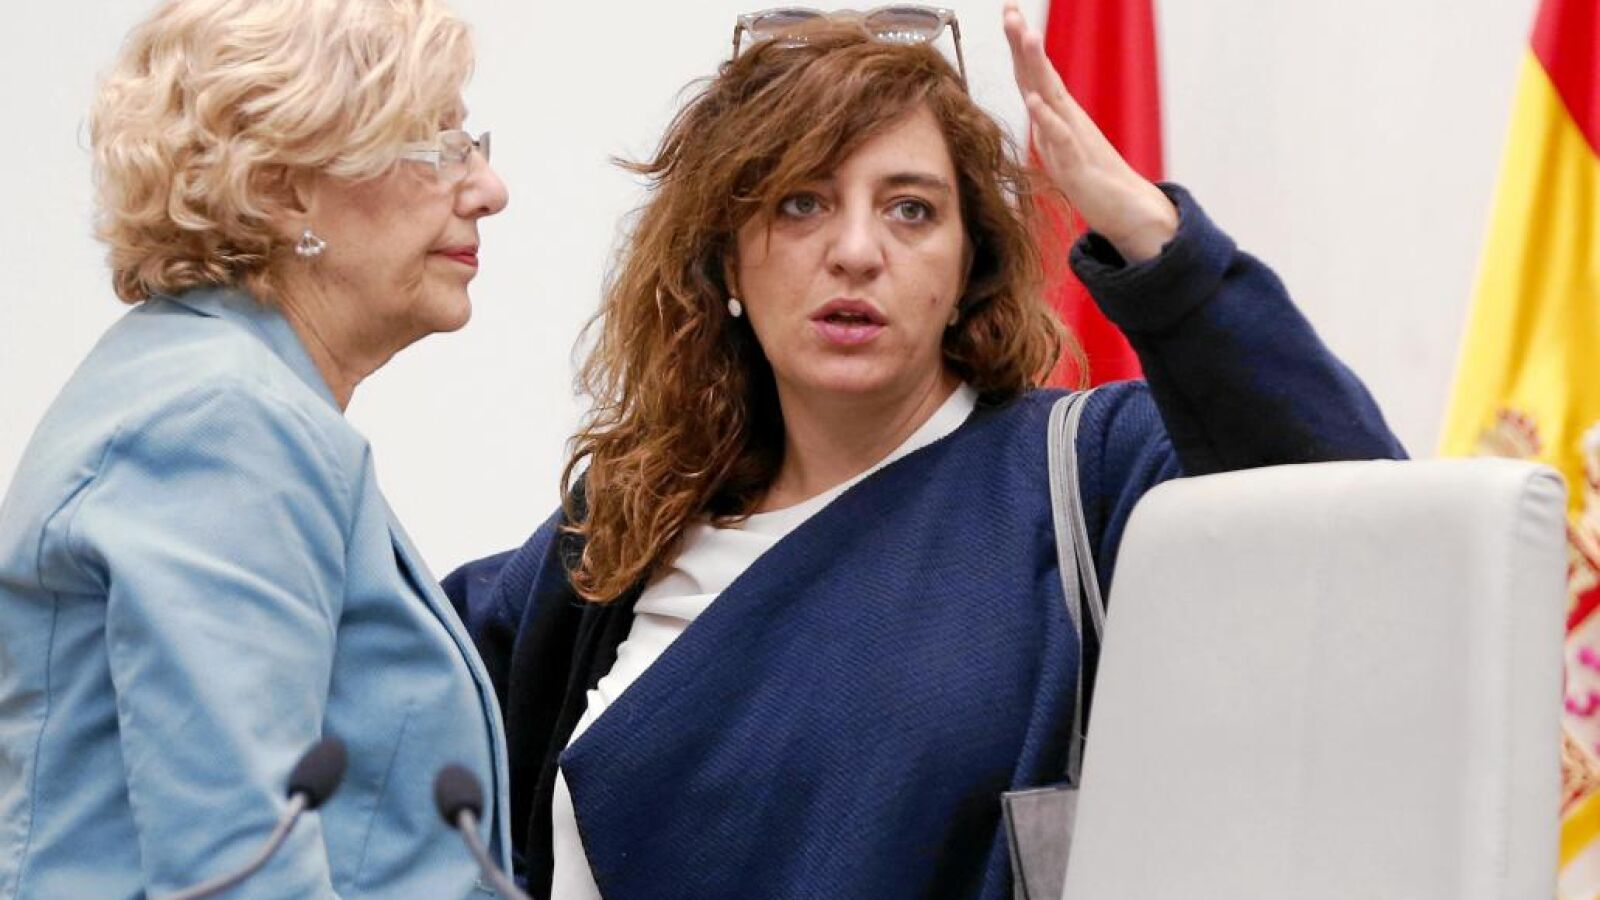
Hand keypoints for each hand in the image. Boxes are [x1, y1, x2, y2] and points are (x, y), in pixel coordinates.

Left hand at [1002, 1, 1176, 262]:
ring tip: (1026, 36)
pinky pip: (1061, 139)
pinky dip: (1047, 120)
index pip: (1034, 75)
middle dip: (1023, 43)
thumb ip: (1048, 126)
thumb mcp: (1061, 150)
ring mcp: (1074, 141)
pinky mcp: (1079, 168)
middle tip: (1012, 11)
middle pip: (1040, 76)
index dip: (1019, 46)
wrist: (1130, 212)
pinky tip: (1034, 102)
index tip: (1009, 12)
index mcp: (1059, 116)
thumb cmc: (1095, 181)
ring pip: (1052, 97)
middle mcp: (1066, 121)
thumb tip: (1033, 100)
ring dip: (1037, 66)